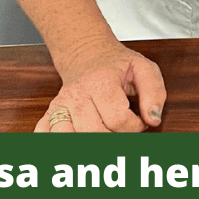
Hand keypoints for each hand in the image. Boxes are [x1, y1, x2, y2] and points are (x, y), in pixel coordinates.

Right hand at [34, 40, 165, 132]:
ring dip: (88, 143)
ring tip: (103, 134)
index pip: (117, 120)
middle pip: (93, 133)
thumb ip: (155, 91)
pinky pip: (44, 136)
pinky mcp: (48, 114)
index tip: (139, 121)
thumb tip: (153, 118)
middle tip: (123, 129)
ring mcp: (59, 105)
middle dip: (115, 138)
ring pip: (68, 139)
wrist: (88, 54)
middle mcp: (76, 95)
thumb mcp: (144, 68)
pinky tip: (76, 137)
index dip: (134, 127)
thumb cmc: (117, 65)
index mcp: (101, 82)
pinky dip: (57, 143)